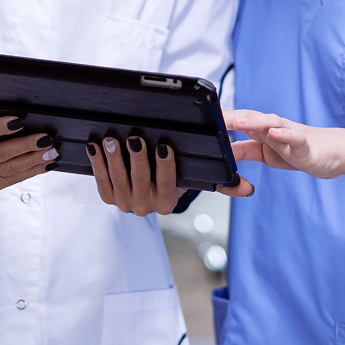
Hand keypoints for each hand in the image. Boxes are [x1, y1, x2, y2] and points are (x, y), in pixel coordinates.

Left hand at [88, 135, 254, 215]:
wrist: (150, 185)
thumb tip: (248, 189)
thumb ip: (223, 183)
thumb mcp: (198, 179)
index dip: (165, 166)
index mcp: (168, 204)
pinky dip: (97, 163)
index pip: (168, 185)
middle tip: (135, 137)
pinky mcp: (108, 197)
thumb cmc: (177, 175)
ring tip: (113, 138)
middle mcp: (145, 207)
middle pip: (140, 181)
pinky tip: (96, 145)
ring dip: (114, 159)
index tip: (164, 145)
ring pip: (119, 180)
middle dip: (137, 158)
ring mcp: (125, 203)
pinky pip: (102, 181)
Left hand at [224, 109, 344, 179]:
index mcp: (263, 130)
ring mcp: (290, 135)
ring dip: (255, 120)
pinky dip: (285, 134)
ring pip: (271, 123)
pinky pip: (295, 138)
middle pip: (251, 118)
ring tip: (239, 121)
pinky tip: (275, 133)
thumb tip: (224, 151)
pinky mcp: (306, 146)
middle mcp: (274, 128)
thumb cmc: (299, 150)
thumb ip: (246, 150)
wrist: (334, 153)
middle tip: (213, 116)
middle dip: (232, 117)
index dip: (221, 120)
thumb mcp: (266, 154)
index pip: (239, 121)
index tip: (201, 119)